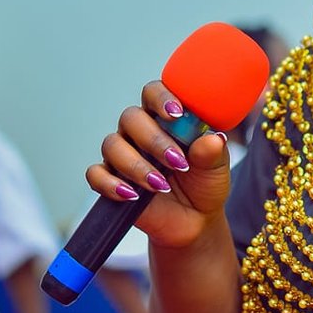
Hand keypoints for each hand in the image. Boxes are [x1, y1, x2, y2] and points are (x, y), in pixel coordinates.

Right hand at [85, 82, 235, 249]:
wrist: (195, 219)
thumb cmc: (204, 183)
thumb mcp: (216, 168)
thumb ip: (213, 152)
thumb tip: (213, 138)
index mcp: (165, 118)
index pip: (154, 93)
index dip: (161, 98)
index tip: (177, 113)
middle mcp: (139, 131)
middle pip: (131, 118)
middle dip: (153, 140)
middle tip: (177, 161)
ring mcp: (123, 154)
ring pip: (112, 145)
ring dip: (136, 165)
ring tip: (161, 184)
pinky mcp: (110, 179)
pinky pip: (96, 174)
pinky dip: (110, 184)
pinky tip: (132, 195)